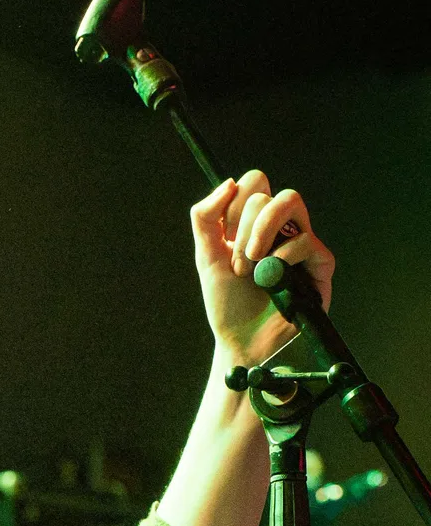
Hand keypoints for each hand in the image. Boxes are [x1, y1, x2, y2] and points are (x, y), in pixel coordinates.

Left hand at [190, 171, 334, 369]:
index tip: (224, 238)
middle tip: (239, 264)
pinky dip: (282, 256)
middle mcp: (280, 228)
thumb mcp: (206, 259)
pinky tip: (272, 277)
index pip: (253, 182)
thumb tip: (228, 183)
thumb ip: (205, 218)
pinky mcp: (320, 263)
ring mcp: (301, 242)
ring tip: (252, 267)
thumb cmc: (229, 305)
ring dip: (262, 232)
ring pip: (289, 201)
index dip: (234, 204)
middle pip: (266, 192)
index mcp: (253, 223)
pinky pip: (306, 240)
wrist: (244, 343)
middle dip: (243, 228)